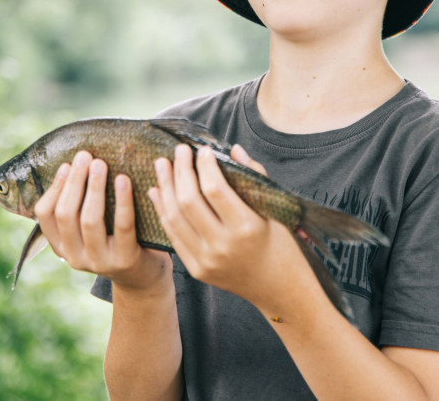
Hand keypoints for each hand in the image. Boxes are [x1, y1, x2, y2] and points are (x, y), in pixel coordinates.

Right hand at [34, 151, 170, 291]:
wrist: (143, 276)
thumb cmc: (115, 240)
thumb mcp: (90, 229)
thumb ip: (79, 206)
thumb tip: (76, 163)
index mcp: (61, 246)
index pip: (45, 215)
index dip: (55, 187)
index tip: (67, 164)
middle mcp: (74, 257)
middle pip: (66, 214)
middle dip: (75, 181)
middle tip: (85, 156)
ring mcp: (98, 262)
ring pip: (90, 220)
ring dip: (94, 188)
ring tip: (100, 164)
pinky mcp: (123, 260)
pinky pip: (122, 226)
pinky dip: (122, 200)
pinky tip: (124, 180)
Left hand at [149, 143, 301, 310]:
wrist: (278, 288)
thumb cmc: (280, 244)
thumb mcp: (274, 210)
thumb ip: (255, 176)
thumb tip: (234, 149)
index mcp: (247, 228)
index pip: (215, 189)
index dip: (205, 165)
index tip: (203, 149)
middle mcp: (223, 245)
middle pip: (189, 202)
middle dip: (181, 171)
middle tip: (179, 151)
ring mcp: (207, 260)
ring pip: (175, 218)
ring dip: (165, 188)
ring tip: (162, 165)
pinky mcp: (197, 270)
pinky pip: (173, 236)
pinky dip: (163, 211)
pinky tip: (158, 191)